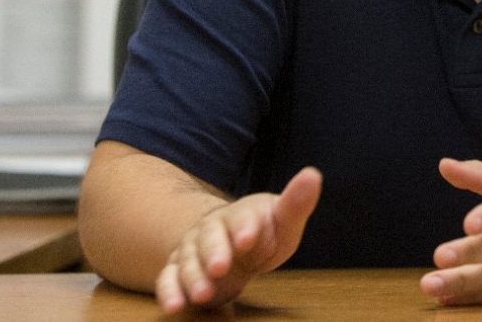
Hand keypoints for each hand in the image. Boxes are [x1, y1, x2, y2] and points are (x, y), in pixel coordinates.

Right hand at [155, 166, 321, 312]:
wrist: (232, 241)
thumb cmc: (264, 231)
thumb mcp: (283, 220)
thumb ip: (296, 203)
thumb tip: (313, 175)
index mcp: (240, 214)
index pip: (241, 217)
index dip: (245, 227)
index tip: (249, 238)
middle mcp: (211, 229)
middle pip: (209, 239)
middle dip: (214, 253)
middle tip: (221, 268)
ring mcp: (192, 250)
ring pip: (188, 261)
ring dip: (193, 277)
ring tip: (203, 294)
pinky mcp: (179, 271)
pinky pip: (168, 279)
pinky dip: (168, 291)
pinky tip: (173, 305)